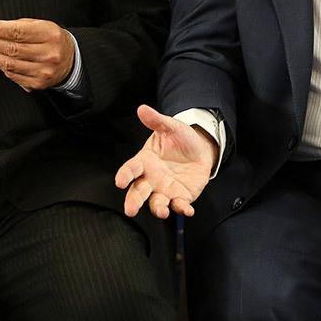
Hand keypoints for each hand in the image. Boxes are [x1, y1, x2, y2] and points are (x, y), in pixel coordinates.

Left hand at [0, 18, 73, 90]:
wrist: (71, 61)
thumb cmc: (53, 40)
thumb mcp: (40, 26)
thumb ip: (16, 26)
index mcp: (49, 35)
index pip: (17, 32)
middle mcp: (48, 53)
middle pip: (11, 48)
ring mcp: (43, 70)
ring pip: (9, 63)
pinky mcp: (38, 83)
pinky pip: (13, 75)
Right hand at [115, 104, 215, 218]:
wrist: (201, 150)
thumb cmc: (181, 139)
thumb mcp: (170, 127)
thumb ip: (156, 121)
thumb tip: (142, 109)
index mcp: (145, 161)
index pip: (131, 168)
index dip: (124, 175)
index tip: (119, 181)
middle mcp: (152, 178)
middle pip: (138, 192)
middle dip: (133, 201)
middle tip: (130, 210)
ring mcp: (165, 189)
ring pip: (157, 203)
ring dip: (158, 209)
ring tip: (162, 211)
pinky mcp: (181, 197)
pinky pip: (179, 205)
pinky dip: (182, 209)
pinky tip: (187, 210)